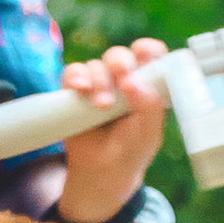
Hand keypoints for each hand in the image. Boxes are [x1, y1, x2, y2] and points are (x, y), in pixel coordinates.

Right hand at [56, 38, 171, 222]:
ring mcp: (98, 83)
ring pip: (96, 65)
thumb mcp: (149, 131)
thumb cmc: (132, 149)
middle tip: (123, 80)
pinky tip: (80, 89)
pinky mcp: (74, 90)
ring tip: (102, 106)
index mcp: (146, 83)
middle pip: (120, 55)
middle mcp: (122, 79)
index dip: (148, 50)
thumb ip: (148, 105)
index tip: (145, 56)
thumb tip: (133, 81)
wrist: (102, 171)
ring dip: (99, 81)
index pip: (150, 55)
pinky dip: (76, 77)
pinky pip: (72, 72)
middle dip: (120, 63)